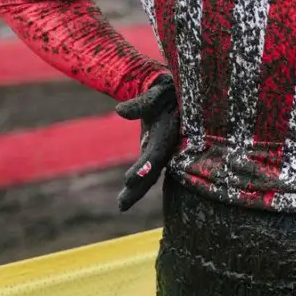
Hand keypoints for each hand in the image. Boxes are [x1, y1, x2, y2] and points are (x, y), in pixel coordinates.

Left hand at [115, 74, 179, 211]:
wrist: (176, 92)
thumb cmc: (167, 90)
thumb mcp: (157, 91)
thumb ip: (141, 102)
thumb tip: (120, 110)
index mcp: (169, 132)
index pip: (156, 153)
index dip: (144, 167)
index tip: (129, 180)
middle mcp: (168, 145)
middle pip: (153, 170)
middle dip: (138, 188)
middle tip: (122, 205)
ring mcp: (163, 150)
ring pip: (151, 174)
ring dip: (136, 190)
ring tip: (121, 206)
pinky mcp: (157, 150)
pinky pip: (149, 169)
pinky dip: (139, 181)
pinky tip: (127, 195)